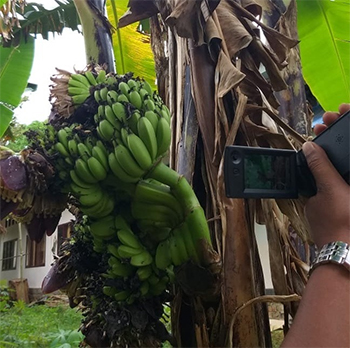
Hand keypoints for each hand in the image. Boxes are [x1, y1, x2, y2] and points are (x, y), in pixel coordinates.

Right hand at [303, 104, 349, 247]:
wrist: (341, 250)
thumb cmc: (340, 222)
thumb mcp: (329, 191)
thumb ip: (320, 166)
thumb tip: (310, 147)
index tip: (341, 110)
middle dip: (341, 129)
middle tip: (326, 120)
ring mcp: (348, 183)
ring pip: (345, 156)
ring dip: (333, 143)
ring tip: (320, 132)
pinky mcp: (344, 191)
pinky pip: (338, 168)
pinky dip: (329, 158)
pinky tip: (318, 152)